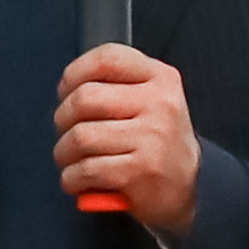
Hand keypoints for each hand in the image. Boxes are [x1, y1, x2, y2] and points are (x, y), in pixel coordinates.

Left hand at [57, 43, 203, 234]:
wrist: (186, 190)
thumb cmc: (157, 144)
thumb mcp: (152, 101)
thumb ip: (118, 85)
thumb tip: (69, 88)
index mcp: (161, 79)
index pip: (107, 58)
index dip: (74, 73)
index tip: (66, 91)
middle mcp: (160, 104)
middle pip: (84, 98)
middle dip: (62, 119)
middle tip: (67, 132)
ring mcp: (152, 138)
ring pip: (80, 137)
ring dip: (64, 153)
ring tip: (73, 160)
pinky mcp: (140, 172)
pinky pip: (84, 170)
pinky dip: (72, 179)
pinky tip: (81, 180)